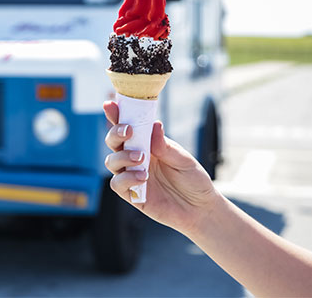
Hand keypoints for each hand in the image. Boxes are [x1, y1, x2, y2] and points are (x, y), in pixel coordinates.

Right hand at [103, 101, 219, 235]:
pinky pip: (117, 184)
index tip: (110, 104)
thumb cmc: (192, 179)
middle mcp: (135, 158)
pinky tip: (142, 177)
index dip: (116, 115)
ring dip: (122, 156)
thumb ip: (165, 145)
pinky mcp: (132, 194)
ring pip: (111, 161)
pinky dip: (126, 178)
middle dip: (116, 133)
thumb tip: (154, 125)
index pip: (127, 127)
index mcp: (146, 144)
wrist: (200, 208)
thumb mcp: (183, 159)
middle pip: (113, 141)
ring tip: (141, 158)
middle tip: (128, 131)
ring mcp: (131, 175)